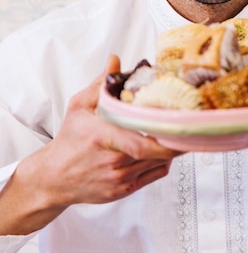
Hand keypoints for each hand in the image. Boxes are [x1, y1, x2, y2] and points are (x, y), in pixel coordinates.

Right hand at [0, 55, 178, 234]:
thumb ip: (101, 85)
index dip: (163, 138)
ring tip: (178, 132)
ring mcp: (118, 179)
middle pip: (154, 153)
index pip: (138, 143)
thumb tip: (115, 61)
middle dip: (174, 140)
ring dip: (171, 149)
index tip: (178, 124)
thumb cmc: (69, 140)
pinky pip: (154, 176)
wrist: (54, 178)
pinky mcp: (123, 191)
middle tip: (189, 126)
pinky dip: (163, 162)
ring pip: (157, 164)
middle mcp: (111, 161)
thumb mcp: (79, 107)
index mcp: (101, 137)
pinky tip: (164, 149)